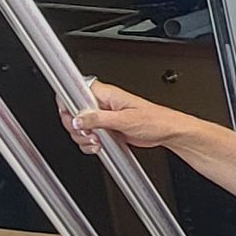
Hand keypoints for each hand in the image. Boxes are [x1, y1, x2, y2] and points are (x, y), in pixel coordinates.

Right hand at [59, 80, 185, 154]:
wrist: (167, 132)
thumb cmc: (155, 120)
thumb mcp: (125, 120)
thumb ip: (98, 119)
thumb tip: (78, 119)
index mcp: (106, 94)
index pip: (75, 90)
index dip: (68, 104)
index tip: (72, 117)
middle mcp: (102, 103)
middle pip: (72, 112)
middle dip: (76, 127)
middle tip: (89, 133)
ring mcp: (103, 116)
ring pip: (78, 126)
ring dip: (83, 138)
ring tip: (98, 141)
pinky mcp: (106, 128)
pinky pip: (88, 136)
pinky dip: (89, 143)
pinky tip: (99, 145)